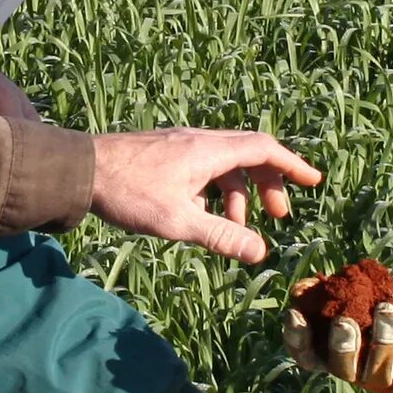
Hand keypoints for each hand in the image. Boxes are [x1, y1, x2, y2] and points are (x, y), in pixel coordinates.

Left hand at [87, 130, 319, 264]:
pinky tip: (199, 216)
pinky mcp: (164, 153)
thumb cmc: (128, 193)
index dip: (292, 165)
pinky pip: (202, 167)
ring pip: (223, 164)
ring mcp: (180, 145)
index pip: (264, 150)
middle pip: (248, 155)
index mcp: (209, 150)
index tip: (313, 181)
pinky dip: (213, 190)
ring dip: (237, 193)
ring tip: (235, 226)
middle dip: (268, 185)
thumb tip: (260, 252)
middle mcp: (199, 140)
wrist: (79, 169)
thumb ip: (221, 236)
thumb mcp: (179, 221)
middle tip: (277, 217)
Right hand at [283, 271, 392, 392]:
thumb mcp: (357, 292)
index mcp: (332, 352)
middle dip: (342, 346)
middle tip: (344, 321)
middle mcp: (354, 372)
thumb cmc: (386, 302)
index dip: (296, 338)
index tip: (295, 314)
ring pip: (378, 367)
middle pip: (341, 368)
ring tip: (387, 309)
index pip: (305, 355)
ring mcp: (383, 381)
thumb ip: (331, 290)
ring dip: (382, 336)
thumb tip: (301, 289)